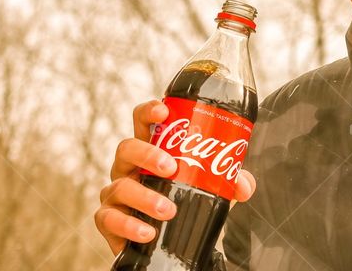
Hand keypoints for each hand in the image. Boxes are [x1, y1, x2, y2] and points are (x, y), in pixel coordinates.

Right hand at [93, 99, 257, 255]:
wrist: (170, 240)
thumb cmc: (184, 200)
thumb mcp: (210, 188)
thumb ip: (230, 181)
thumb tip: (243, 185)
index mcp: (151, 150)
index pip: (142, 121)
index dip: (149, 111)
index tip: (164, 111)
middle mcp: (129, 168)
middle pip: (126, 148)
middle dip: (147, 154)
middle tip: (171, 167)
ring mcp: (116, 193)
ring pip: (119, 186)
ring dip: (144, 196)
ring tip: (168, 210)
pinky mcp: (109, 220)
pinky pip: (108, 219)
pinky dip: (129, 225)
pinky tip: (148, 232)